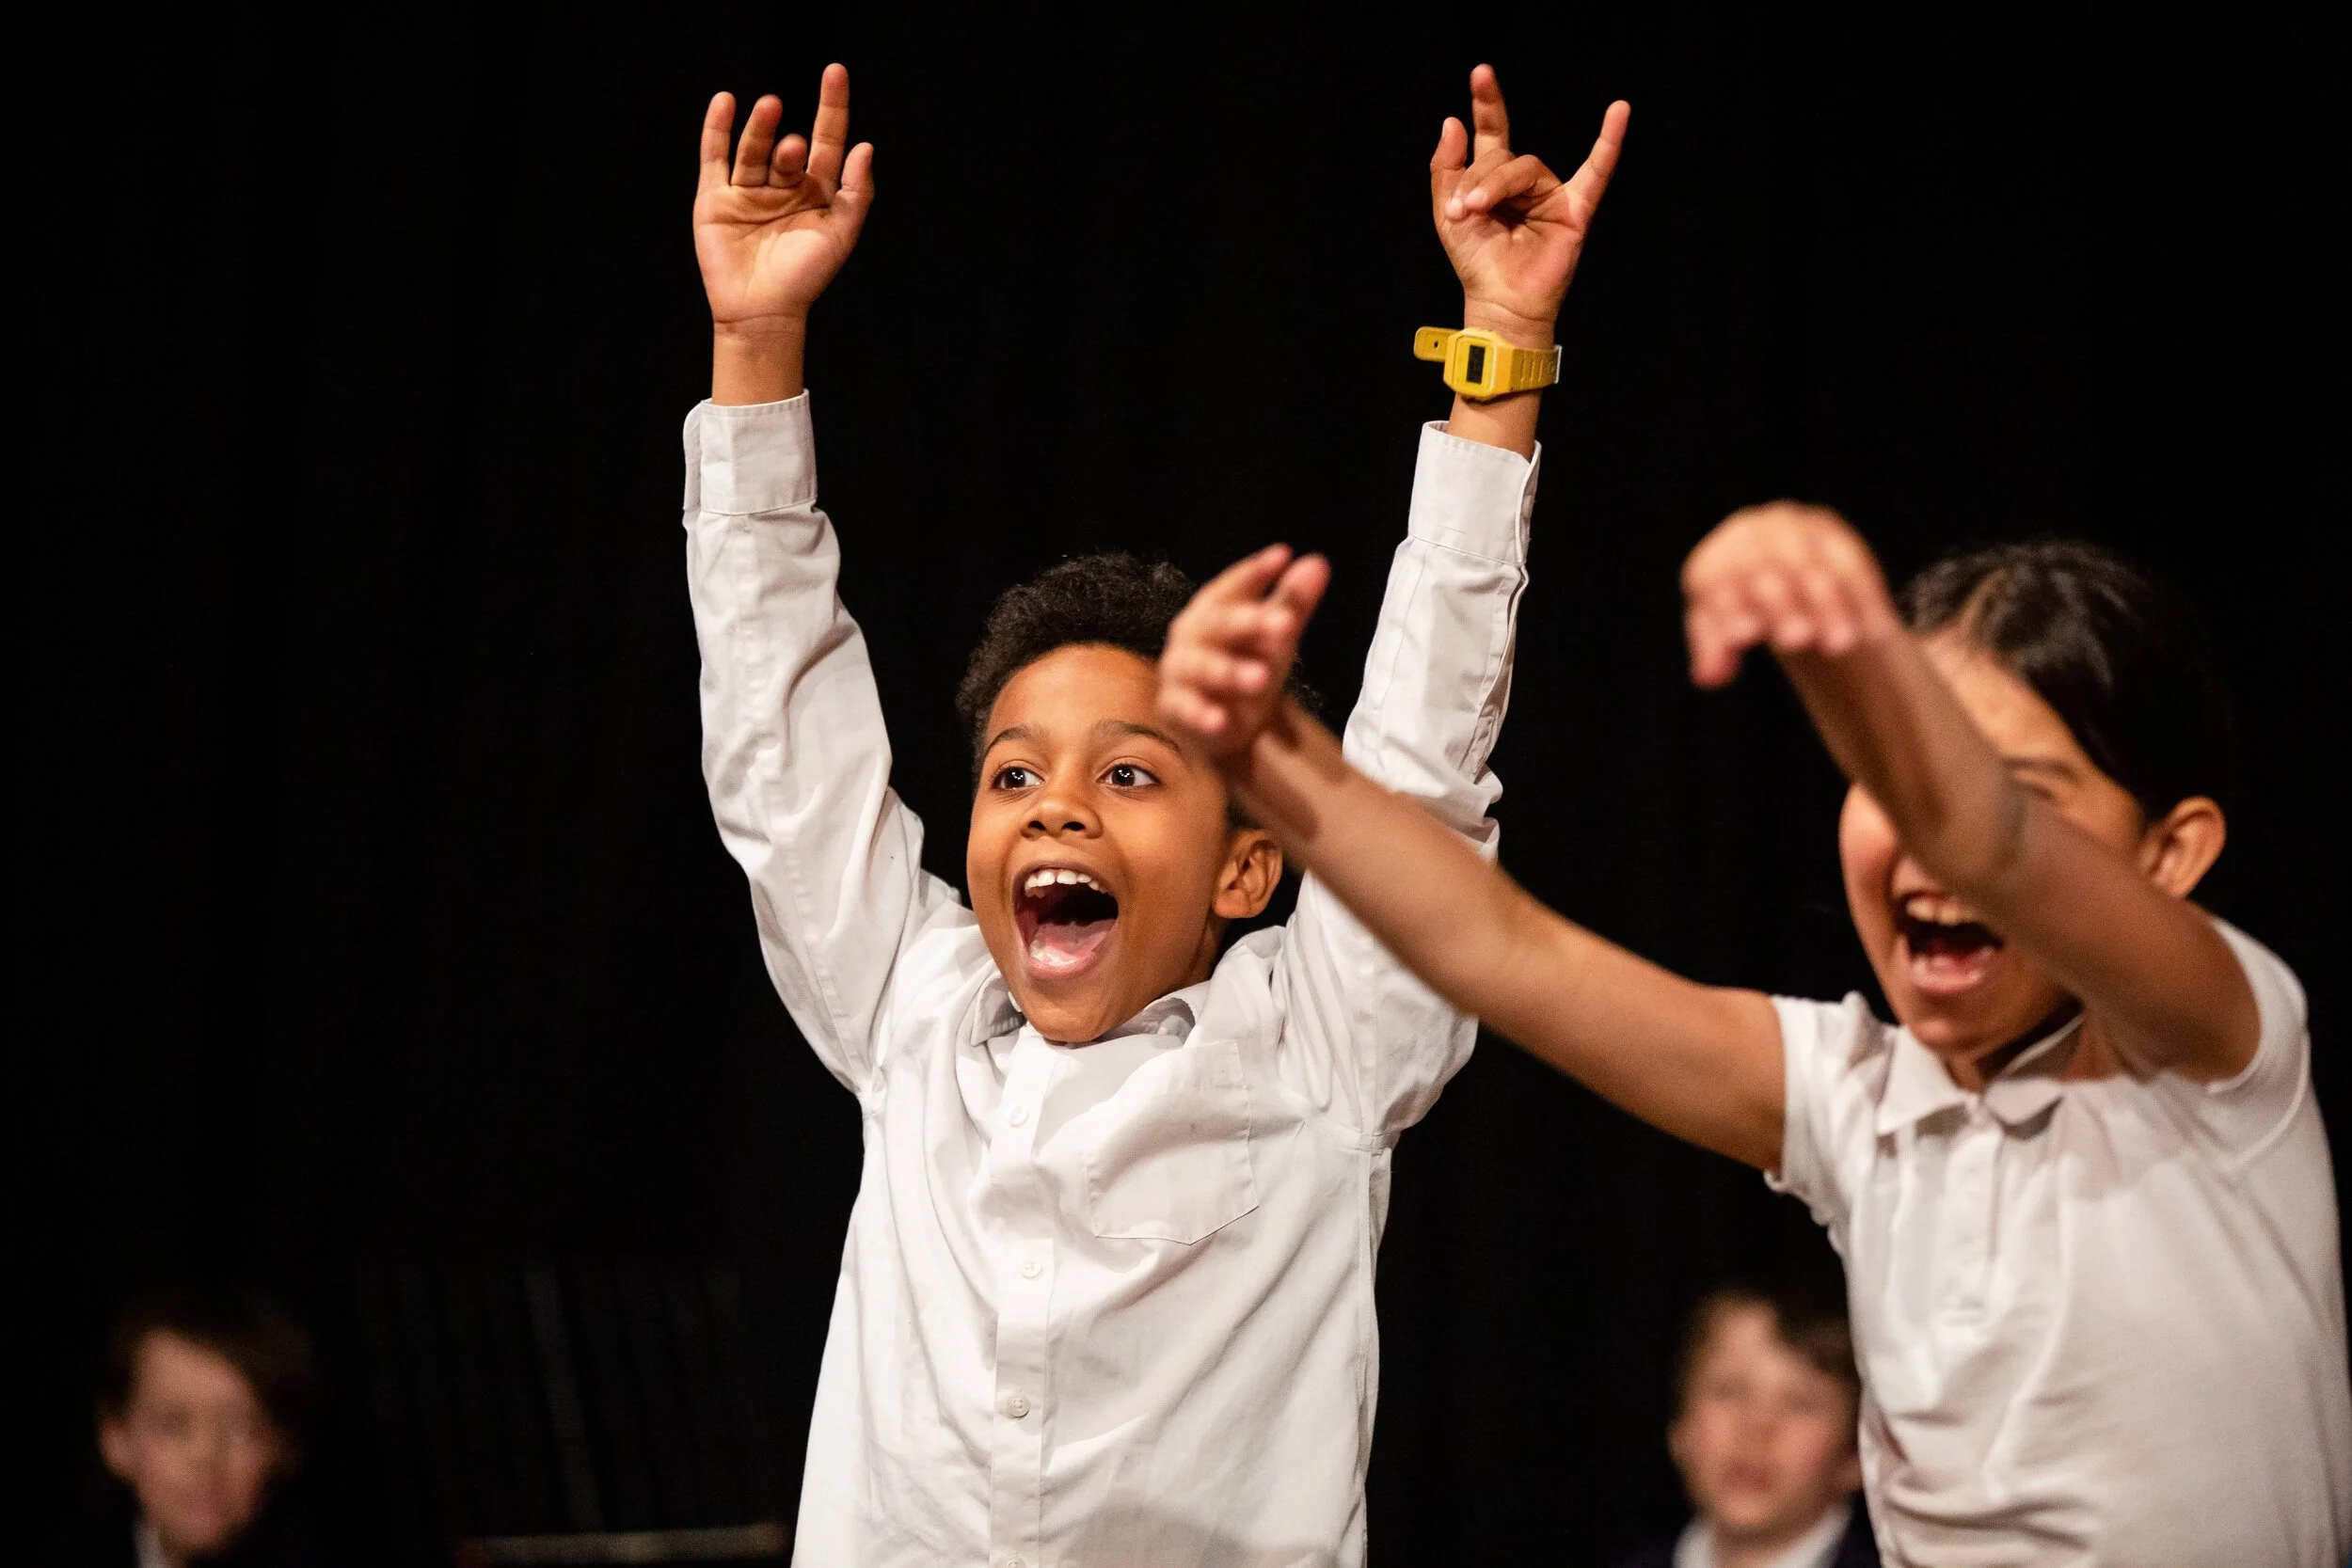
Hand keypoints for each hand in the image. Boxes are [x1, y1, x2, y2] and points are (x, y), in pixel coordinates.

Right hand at [694, 64, 874, 333]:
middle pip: (788, 148)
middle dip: (791, 141)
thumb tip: (865, 147)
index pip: (828, 140)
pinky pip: (715, 157)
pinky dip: (717, 129)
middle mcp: (783, 185)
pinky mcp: (715, 199)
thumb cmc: (806, 277)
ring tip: (769, 107)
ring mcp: (748, 191)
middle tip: (795, 145)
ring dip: (760, 128)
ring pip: (753, 149)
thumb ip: (856, 192)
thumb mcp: (841, 234)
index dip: (832, 107)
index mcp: (817, 190)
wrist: (763, 312)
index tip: (835, 72)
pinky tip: (726, 103)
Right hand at [1158, 547, 1332, 759]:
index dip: (1255, 572)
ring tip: (1262, 678)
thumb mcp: (1274, 636)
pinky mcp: (1174, 707)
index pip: (1232, 586)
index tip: (1282, 556)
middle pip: (1218, 623)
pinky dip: (1201, 714)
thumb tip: (1318, 562)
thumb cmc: (1246, 665)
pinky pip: (1185, 709)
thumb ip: (1292, 602)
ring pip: (1202, 667)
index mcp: (1213, 610)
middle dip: (1249, 622)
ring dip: (1230, 671)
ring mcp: (1179, 671)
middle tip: (1286, 623)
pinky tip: (1221, 720)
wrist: (1222, 720)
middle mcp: (1191, 635)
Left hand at [1431, 66, 1628, 340]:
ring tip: (1477, 210)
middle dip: (1479, 179)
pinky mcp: (1574, 211)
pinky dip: (1609, 143)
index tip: (1481, 73)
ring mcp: (1551, 194)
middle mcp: (1525, 183)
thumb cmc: (1476, 262)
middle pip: (1503, 156)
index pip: (1493, 132)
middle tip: (1464, 209)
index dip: (1487, 103)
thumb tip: (1453, 120)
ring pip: (1526, 167)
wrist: (1497, 302)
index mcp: (1495, 179)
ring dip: (1497, 185)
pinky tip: (1620, 112)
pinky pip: (1597, 172)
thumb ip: (1446, 167)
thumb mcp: (1447, 212)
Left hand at [1681, 503, 1902, 686]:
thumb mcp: (1725, 630)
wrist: (1780, 576)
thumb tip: (1710, 677)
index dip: (1729, 603)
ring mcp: (1796, 527)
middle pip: (1767, 568)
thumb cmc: (1744, 610)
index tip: (1744, 637)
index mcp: (1717, 555)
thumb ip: (1715, 650)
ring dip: (1829, 606)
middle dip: (1783, 606)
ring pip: (1814, 567)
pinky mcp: (1834, 534)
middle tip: (1797, 641)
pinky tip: (1877, 631)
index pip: (1719, 577)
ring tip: (1841, 646)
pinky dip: (1864, 599)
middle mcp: (1755, 531)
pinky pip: (1852, 564)